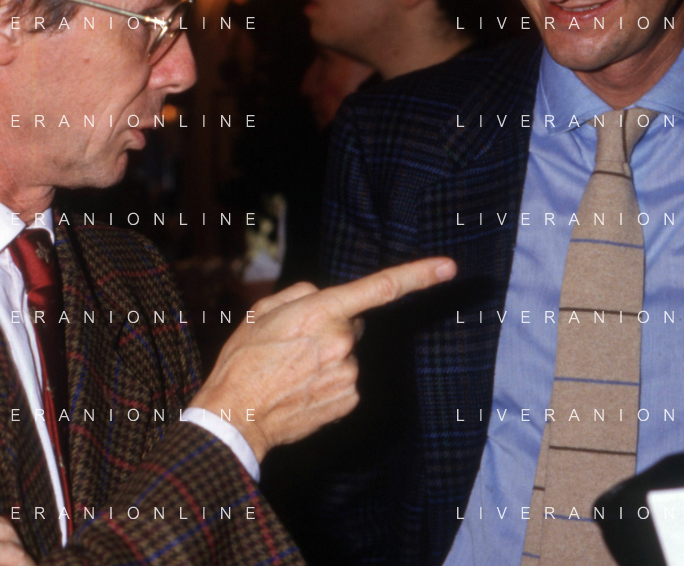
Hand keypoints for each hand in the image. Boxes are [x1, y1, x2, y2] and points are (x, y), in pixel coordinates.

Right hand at [190, 257, 455, 460]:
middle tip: (294, 345)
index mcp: (321, 312)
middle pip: (352, 324)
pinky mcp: (350, 399)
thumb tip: (325, 296)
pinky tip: (301, 388)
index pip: (380, 288)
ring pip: (347, 354)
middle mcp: (342, 342)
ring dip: (327, 357)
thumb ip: (301, 294)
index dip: (418, 275)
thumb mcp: (261, 312)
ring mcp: (349, 374)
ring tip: (291, 370)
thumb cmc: (243, 361)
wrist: (235, 417)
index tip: (447, 266)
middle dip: (332, 327)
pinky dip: (328, 381)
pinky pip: (345, 379)